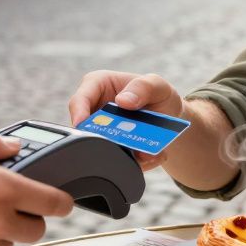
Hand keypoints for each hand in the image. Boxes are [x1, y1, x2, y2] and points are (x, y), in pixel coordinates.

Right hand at [68, 70, 183, 171]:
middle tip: (120, 144)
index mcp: (97, 86)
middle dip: (101, 139)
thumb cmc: (156, 93)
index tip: (82, 123)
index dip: (78, 111)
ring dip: (123, 153)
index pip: (79, 99)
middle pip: (85, 130)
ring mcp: (101, 133)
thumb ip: (143, 87)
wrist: (168, 116)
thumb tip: (122, 100)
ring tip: (145, 154)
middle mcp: (94, 111)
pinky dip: (135, 161)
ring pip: (101, 149)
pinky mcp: (112, 151)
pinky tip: (151, 156)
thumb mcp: (156, 84)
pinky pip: (117, 161)